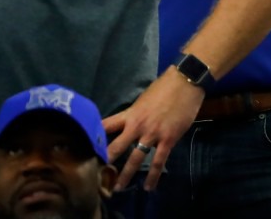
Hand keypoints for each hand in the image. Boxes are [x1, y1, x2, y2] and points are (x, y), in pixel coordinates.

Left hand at [102, 68, 204, 190]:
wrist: (186, 82)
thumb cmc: (166, 86)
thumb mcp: (144, 98)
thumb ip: (136, 112)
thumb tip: (132, 120)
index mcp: (130, 114)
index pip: (106, 126)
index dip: (95, 137)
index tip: (85, 148)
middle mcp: (137, 126)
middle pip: (116, 147)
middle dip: (106, 162)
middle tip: (97, 177)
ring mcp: (152, 134)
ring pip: (136, 159)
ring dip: (126, 175)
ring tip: (118, 188)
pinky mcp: (168, 139)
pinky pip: (158, 161)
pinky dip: (153, 176)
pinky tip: (149, 187)